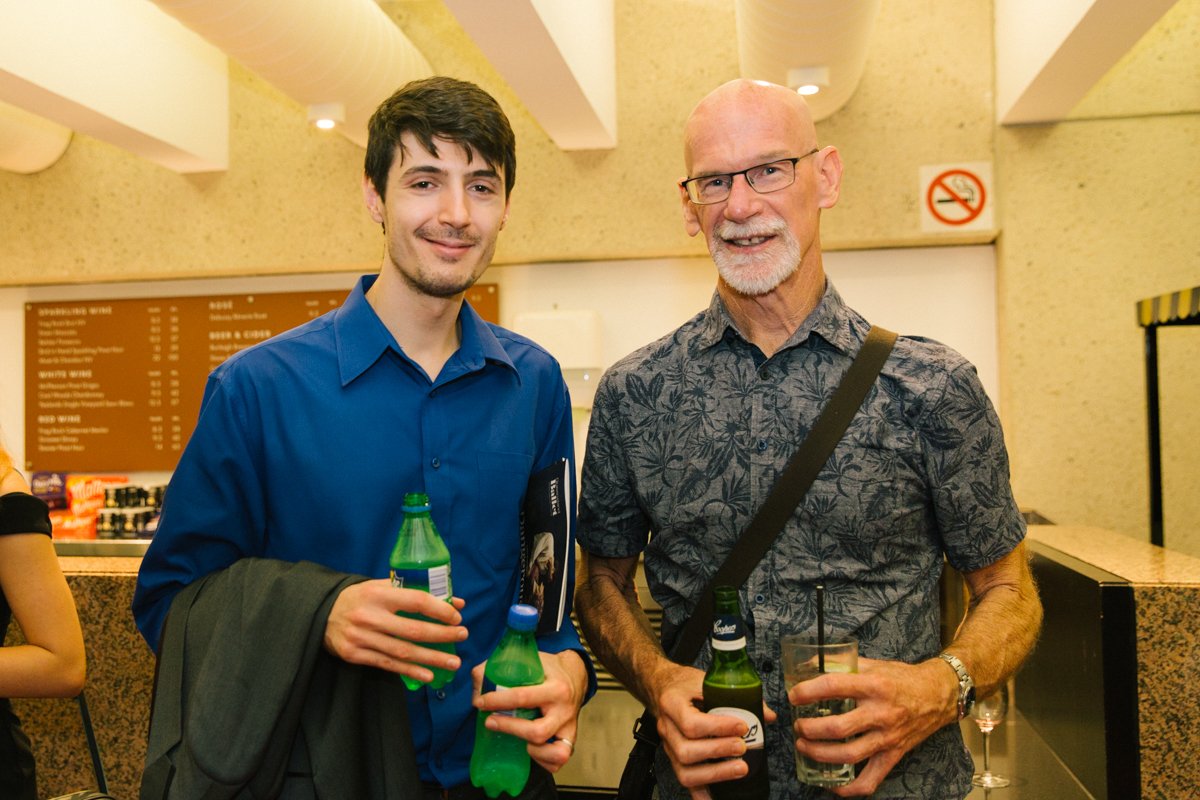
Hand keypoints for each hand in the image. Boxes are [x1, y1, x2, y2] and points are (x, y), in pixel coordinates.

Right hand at [324, 579, 466, 683]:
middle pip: (413, 630)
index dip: (439, 610)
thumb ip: (416, 591)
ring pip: (403, 652)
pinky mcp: (354, 655)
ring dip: (432, 658)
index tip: (456, 617)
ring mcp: (361, 638)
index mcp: (379, 594)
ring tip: (454, 662)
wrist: (320, 613)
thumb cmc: (360, 598)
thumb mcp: (383, 587)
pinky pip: (388, 665)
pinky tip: (429, 674)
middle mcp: (370, 616)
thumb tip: (455, 602)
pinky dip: (410, 671)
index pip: (416, 601)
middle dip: (442, 635)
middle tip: (463, 636)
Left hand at [472, 649, 588, 772]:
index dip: (497, 701)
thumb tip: (478, 683)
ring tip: (519, 741)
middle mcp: (564, 710)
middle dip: (509, 729)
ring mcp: (569, 727)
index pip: (522, 697)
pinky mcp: (570, 738)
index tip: (481, 703)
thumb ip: (502, 668)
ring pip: (555, 752)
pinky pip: (559, 760)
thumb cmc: (549, 669)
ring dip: (533, 752)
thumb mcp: (530, 660)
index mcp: (555, 687)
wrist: (576, 675)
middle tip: (491, 722)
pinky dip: (543, 760)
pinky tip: (531, 749)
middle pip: (538, 731)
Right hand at [647, 662, 776, 799]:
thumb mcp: (705, 680)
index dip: (718, 728)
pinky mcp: (674, 758)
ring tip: (741, 769)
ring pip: (684, 771)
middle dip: (718, 751)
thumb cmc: (685, 684)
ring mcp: (668, 746)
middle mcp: (666, 727)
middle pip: (686, 751)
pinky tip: (716, 798)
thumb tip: (767, 716)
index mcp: (672, 703)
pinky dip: (700, 794)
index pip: (691, 723)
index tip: (742, 726)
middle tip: (742, 747)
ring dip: (715, 774)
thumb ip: (735, 694)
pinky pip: (685, 781)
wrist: (663, 686)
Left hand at [787, 657, 952, 796]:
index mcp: (873, 685)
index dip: (807, 692)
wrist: (938, 694)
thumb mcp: (872, 664)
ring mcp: (888, 737)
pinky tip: (832, 784)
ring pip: (849, 754)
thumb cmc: (902, 678)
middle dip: (809, 729)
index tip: (794, 696)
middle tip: (798, 725)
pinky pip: (871, 779)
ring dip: (820, 754)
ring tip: (804, 746)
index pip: (833, 687)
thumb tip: (805, 664)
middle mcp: (881, 713)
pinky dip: (850, 788)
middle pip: (837, 728)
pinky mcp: (894, 754)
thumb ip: (840, 664)